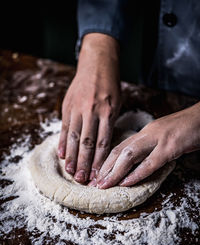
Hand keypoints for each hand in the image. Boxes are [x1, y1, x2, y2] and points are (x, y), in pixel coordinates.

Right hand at [58, 33, 120, 183]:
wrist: (96, 65)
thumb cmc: (110, 86)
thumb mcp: (117, 103)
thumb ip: (109, 123)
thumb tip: (102, 145)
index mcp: (108, 112)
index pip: (103, 142)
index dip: (99, 161)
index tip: (97, 174)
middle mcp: (92, 112)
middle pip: (87, 143)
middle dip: (84, 163)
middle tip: (82, 180)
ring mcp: (78, 109)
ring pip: (73, 137)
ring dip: (71, 156)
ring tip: (71, 172)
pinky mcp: (67, 106)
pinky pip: (64, 127)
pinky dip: (63, 142)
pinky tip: (61, 154)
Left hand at [94, 103, 199, 188]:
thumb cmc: (183, 128)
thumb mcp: (161, 136)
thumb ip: (149, 146)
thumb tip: (137, 162)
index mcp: (143, 132)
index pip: (119, 147)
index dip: (106, 162)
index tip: (97, 174)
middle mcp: (146, 134)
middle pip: (119, 151)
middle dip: (105, 168)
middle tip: (94, 183)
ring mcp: (158, 139)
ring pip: (130, 156)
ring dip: (115, 172)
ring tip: (104, 185)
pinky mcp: (170, 146)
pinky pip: (150, 162)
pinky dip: (137, 173)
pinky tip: (126, 183)